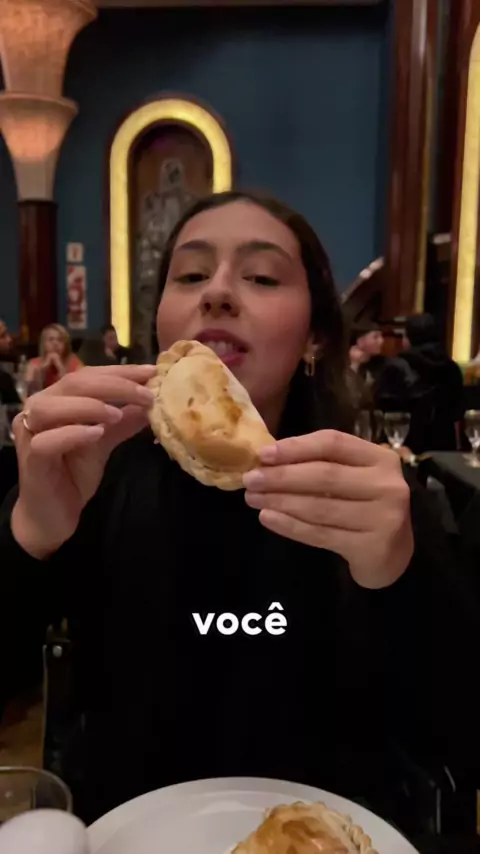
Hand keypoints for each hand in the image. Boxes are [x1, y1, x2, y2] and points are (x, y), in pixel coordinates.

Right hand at [11, 364, 155, 558]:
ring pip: (54, 406)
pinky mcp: (30, 457)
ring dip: (90, 406)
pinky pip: (47, 440)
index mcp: (56, 398)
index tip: (151, 373)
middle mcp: (39, 408)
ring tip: (119, 414)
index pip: (88, 375)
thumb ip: (123, 422)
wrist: (52, 514)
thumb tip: (150, 402)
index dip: (120, 372)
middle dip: (114, 385)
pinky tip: (97, 434)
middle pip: (74, 384)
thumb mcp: (104, 442)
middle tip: (146, 394)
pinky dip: (73, 433)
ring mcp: (30, 432)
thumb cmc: (73, 474)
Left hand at [243, 430, 413, 588]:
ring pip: (319, 507)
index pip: (334, 443)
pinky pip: (320, 534)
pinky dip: (290, 525)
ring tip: (252, 498)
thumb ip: (322, 464)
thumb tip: (268, 458)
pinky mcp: (370, 547)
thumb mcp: (354, 477)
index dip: (296, 447)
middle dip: (281, 476)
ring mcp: (382, 518)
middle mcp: (387, 485)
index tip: (263, 454)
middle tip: (250, 479)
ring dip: (280, 501)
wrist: (394, 553)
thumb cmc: (365, 506)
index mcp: (381, 458)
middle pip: (325, 475)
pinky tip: (268, 518)